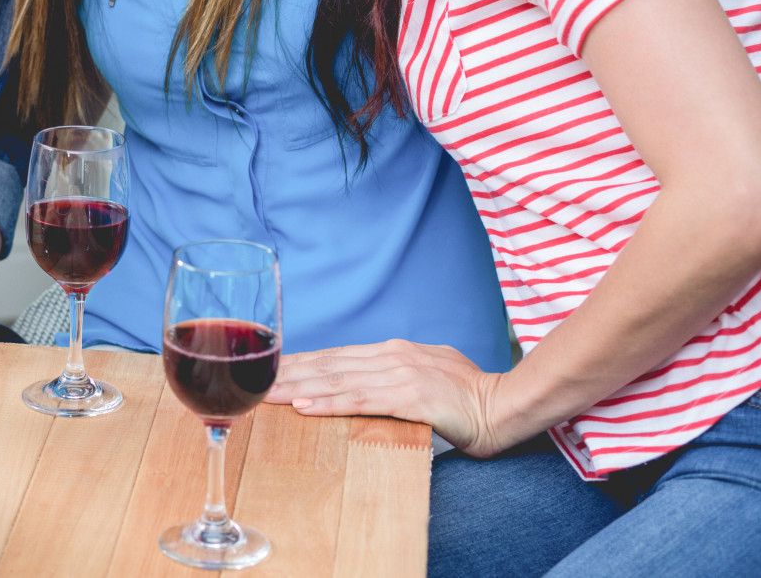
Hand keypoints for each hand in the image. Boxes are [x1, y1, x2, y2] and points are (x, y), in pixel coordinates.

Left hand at [266, 339, 513, 457]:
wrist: (508, 405)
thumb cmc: (471, 397)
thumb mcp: (427, 378)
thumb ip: (398, 377)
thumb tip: (373, 385)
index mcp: (393, 352)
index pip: (335, 357)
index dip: (300, 364)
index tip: (270, 370)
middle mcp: (391, 356)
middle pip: (328, 364)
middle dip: (287, 373)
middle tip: (252, 381)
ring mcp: (400, 374)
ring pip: (336, 380)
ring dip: (297, 389)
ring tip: (266, 395)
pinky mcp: (410, 397)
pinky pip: (360, 401)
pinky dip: (328, 403)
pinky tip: (303, 407)